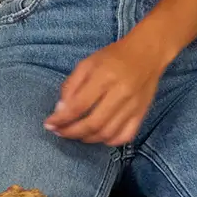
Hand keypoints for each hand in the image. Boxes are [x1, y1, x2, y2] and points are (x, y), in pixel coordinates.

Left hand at [45, 37, 167, 145]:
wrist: (147, 54)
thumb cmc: (112, 57)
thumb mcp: (87, 64)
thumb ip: (71, 85)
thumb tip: (60, 110)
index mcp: (105, 78)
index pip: (79, 106)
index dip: (61, 119)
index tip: (49, 124)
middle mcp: (121, 94)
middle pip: (93, 123)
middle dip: (71, 132)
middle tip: (59, 132)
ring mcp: (133, 106)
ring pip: (107, 133)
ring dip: (87, 138)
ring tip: (75, 134)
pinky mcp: (142, 114)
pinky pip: (125, 136)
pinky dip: (109, 141)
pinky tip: (98, 137)